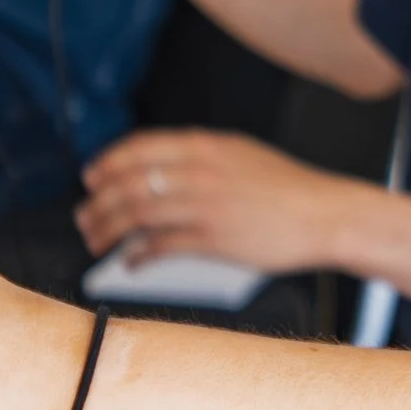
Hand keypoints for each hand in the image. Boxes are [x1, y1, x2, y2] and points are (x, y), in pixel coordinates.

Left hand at [76, 129, 357, 271]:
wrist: (326, 215)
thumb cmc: (289, 189)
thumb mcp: (242, 155)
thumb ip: (202, 157)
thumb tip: (161, 167)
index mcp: (206, 147)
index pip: (139, 148)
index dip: (107, 163)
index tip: (91, 177)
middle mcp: (200, 172)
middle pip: (129, 183)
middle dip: (97, 202)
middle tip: (85, 217)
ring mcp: (205, 206)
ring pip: (136, 215)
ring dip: (108, 230)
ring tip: (97, 242)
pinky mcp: (213, 240)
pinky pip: (160, 246)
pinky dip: (137, 255)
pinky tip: (131, 262)